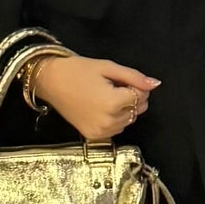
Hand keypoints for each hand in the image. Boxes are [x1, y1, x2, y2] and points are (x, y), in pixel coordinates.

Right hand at [28, 52, 157, 142]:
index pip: (142, 96)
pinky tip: (100, 107)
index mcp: (113, 103)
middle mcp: (108, 121)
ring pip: (129, 120)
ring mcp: (101, 131)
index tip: (119, 79)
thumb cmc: (76, 71)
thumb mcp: (107, 67)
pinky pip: (116, 128)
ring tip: (104, 95)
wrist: (49, 82)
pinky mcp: (93, 136)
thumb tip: (156, 84)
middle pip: (138, 109)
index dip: (135, 85)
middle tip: (111, 86)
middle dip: (131, 97)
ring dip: (124, 108)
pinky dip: (115, 118)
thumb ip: (134, 77)